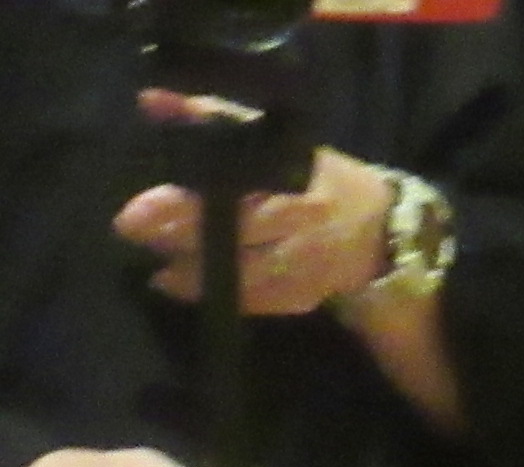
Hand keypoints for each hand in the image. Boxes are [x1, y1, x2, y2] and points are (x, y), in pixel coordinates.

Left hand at [120, 127, 393, 317]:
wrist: (384, 229)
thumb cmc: (319, 176)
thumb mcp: (272, 139)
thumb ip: (214, 118)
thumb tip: (151, 103)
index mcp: (293, 179)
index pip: (230, 187)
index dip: (182, 201)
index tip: (137, 208)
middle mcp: (303, 224)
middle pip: (235, 234)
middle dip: (181, 235)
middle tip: (133, 231)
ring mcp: (308, 263)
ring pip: (246, 274)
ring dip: (198, 274)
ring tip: (157, 272)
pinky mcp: (310, 293)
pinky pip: (263, 300)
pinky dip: (223, 297)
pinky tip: (182, 289)